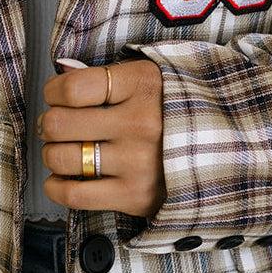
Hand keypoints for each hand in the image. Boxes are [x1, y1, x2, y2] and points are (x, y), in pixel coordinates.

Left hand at [38, 59, 165, 217]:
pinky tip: (62, 178)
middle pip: (59, 123)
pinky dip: (56, 186)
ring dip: (53, 154)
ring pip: (61, 157)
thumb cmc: (173, 112)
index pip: (73, 88)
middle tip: (59, 127)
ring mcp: (137, 162)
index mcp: (143, 85)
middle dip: (49, 125)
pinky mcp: (135, 195)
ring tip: (66, 151)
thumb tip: (60, 77)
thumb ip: (107, 77)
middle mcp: (140, 123)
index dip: (53, 92)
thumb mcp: (151, 80)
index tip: (56, 96)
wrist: (221, 155)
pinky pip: (73, 194)